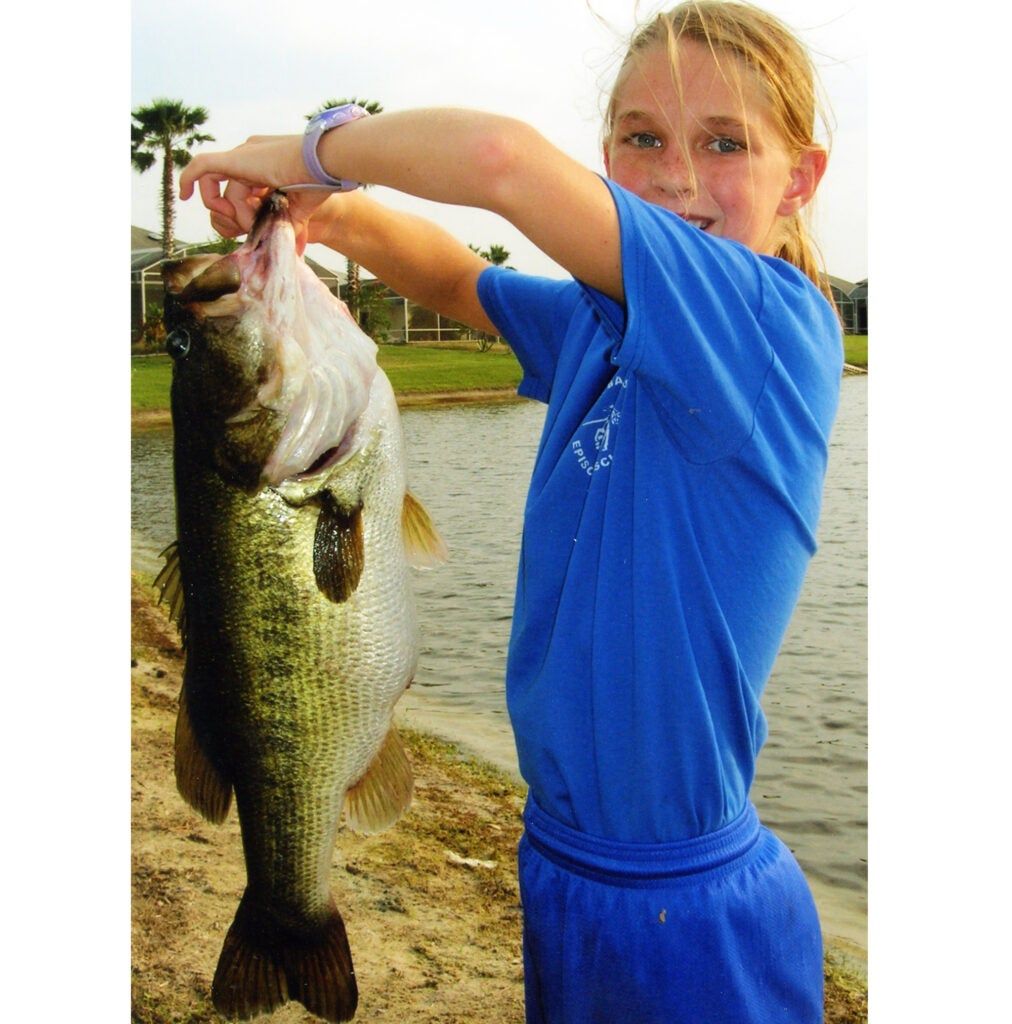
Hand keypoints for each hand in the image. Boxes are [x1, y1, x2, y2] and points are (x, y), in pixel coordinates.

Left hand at [180, 135, 329, 253]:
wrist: (326, 163)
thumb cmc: (321, 183)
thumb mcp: (301, 210)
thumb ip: (292, 226)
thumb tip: (297, 251)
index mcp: (265, 165)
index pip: (239, 189)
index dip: (240, 213)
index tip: (253, 226)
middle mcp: (251, 157)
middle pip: (226, 190)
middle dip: (233, 214)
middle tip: (251, 225)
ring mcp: (242, 155)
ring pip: (220, 187)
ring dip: (232, 212)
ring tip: (253, 218)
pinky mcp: (236, 159)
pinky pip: (201, 168)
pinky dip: (188, 180)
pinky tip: (184, 195)